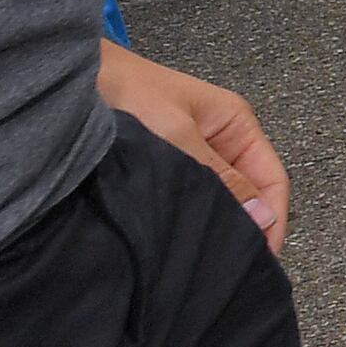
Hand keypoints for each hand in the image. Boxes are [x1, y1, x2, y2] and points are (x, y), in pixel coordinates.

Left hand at [96, 41, 286, 251]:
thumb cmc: (129, 93)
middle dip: (246, 226)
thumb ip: (218, 176)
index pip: (271, 179)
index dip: (273, 219)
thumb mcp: (177, 135)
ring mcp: (193, 152)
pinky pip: (189, 194)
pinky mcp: (164, 164)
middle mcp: (221, 140)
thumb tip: (261, 216)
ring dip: (217, 222)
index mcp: (236, 125)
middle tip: (232, 266)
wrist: (73, 81)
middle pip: (249, 191)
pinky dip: (190, 215)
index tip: (262, 259)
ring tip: (207, 256)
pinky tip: (182, 236)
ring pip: (218, 195)